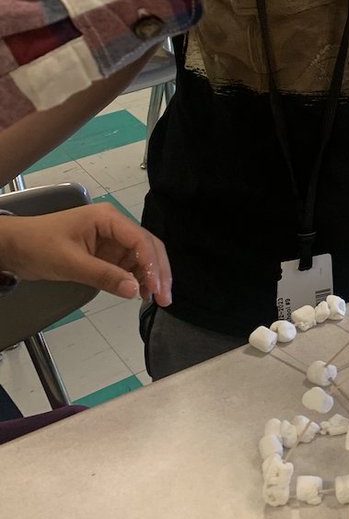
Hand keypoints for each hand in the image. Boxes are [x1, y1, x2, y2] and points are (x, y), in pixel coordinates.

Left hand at [0, 206, 171, 304]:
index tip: (156, 288)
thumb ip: (104, 275)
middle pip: (147, 246)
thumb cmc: (38, 246)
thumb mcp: (70, 262)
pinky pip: (128, 265)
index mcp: (108, 218)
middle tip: (165, 298)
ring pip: (141, 257)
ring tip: (156, 300)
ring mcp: (111, 240)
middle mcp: (115, 226)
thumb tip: (135, 290)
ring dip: (151, 277)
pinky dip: (137, 279)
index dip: (152, 264)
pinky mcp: (106, 253)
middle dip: (159, 271)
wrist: (14, 247)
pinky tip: (140, 293)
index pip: (140, 239)